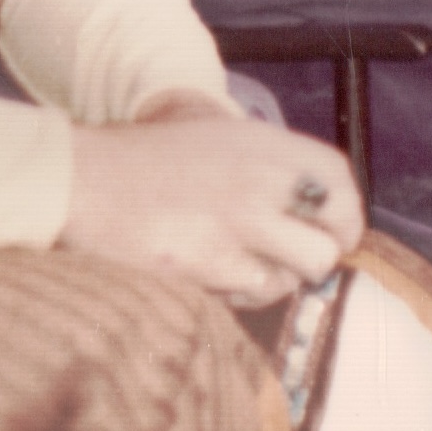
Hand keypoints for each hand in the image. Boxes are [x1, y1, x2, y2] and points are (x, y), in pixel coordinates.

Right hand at [62, 112, 361, 309]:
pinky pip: (255, 293)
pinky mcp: (207, 263)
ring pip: (301, 272)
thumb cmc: (150, 161)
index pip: (340, 178)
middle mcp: (258, 179)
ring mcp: (235, 222)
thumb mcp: (218, 137)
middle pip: (333, 234)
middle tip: (296, 260)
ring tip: (245, 265)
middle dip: (320, 255)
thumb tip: (317, 208)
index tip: (335, 231)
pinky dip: (243, 292)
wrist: (84, 179)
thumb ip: (268, 166)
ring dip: (281, 278)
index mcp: (262, 143)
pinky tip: (216, 274)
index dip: (347, 213)